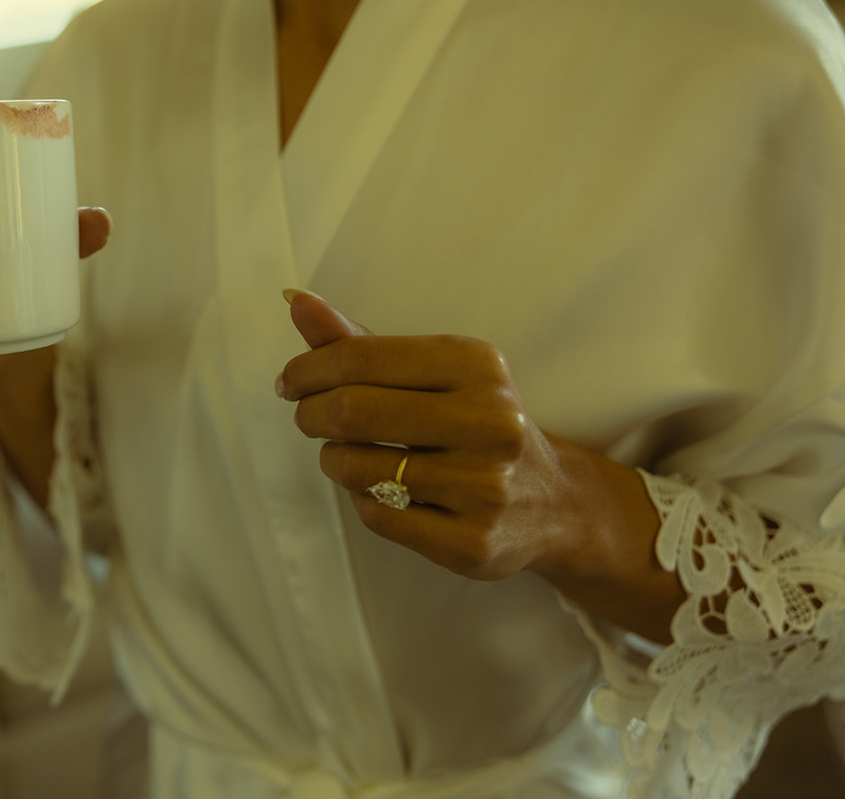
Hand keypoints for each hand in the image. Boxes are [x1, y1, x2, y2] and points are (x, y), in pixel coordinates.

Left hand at [274, 290, 573, 581]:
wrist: (554, 503)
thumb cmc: (473, 422)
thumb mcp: (433, 372)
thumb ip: (360, 341)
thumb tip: (295, 301)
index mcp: (479, 365)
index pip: (362, 356)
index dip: (308, 369)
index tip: (289, 382)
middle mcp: (491, 422)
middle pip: (353, 411)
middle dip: (311, 413)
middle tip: (307, 417)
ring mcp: (486, 486)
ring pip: (357, 468)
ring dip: (334, 459)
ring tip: (348, 454)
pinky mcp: (473, 543)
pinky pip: (377, 515)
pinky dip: (362, 500)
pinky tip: (381, 490)